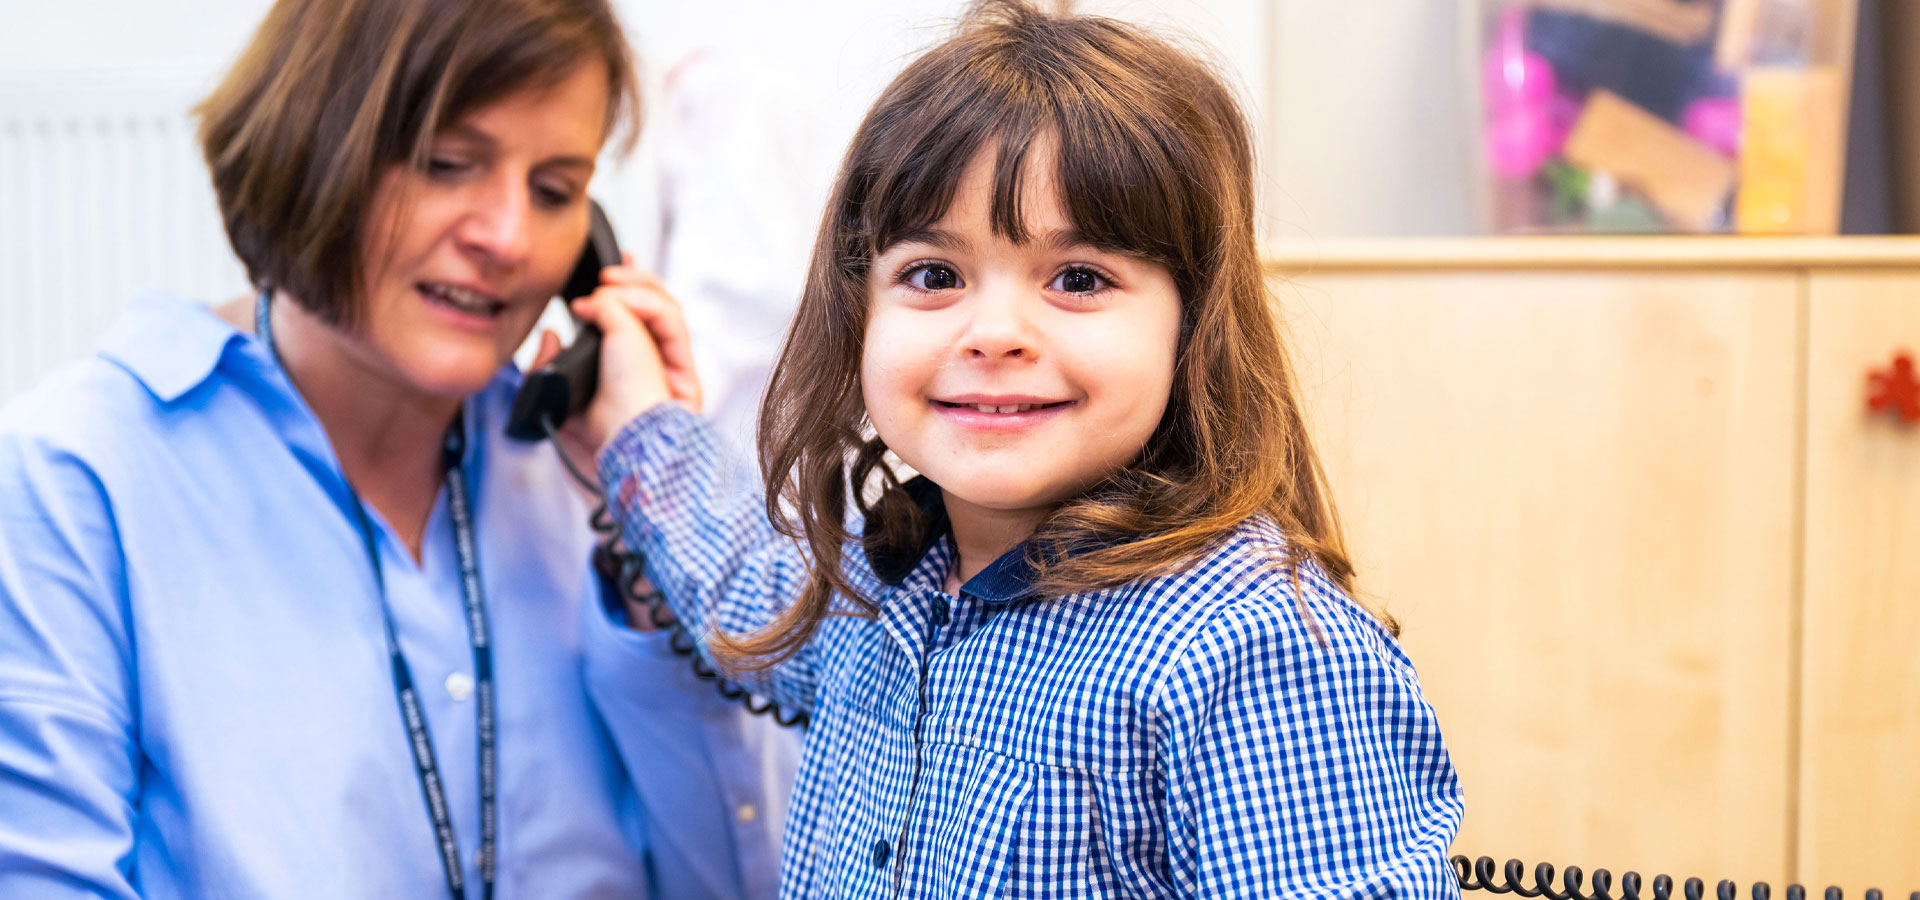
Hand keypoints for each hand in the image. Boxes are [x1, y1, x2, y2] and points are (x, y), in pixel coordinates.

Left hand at [529, 256, 702, 475]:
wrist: (621, 468)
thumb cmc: (596, 449)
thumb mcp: (556, 398)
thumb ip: (552, 364)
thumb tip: (552, 334)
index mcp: (633, 377)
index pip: (636, 324)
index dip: (626, 294)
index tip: (605, 275)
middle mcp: (658, 371)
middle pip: (659, 311)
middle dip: (636, 282)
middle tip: (607, 271)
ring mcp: (673, 370)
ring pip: (668, 310)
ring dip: (638, 287)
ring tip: (607, 284)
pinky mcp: (682, 368)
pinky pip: (670, 321)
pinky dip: (642, 301)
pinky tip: (614, 298)